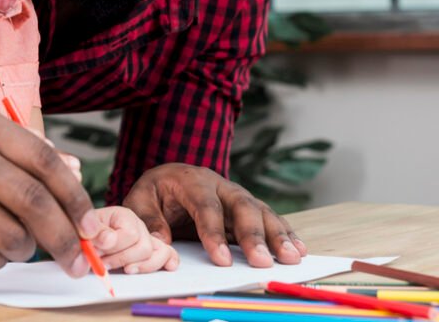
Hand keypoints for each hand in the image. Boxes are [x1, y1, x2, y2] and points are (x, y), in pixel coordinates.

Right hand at [0, 102, 99, 276]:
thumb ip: (26, 149)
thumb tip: (75, 180)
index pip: (43, 160)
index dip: (74, 196)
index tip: (91, 224)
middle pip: (30, 201)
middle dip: (63, 236)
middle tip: (77, 259)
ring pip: (6, 234)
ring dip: (27, 249)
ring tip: (25, 245)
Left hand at [89, 206, 178, 273]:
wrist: (84, 238)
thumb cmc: (84, 234)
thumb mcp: (84, 230)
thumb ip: (95, 233)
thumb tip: (108, 240)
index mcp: (124, 215)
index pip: (130, 234)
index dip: (114, 248)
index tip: (97, 254)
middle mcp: (139, 225)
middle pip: (144, 247)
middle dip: (123, 259)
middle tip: (104, 265)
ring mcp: (147, 238)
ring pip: (160, 252)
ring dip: (142, 266)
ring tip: (126, 270)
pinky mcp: (152, 251)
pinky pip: (168, 253)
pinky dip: (168, 261)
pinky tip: (168, 267)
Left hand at [122, 163, 306, 267]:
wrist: (168, 177)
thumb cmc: (155, 191)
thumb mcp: (140, 199)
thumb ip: (148, 219)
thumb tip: (163, 242)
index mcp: (191, 180)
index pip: (206, 206)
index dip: (214, 233)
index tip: (222, 261)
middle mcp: (219, 184)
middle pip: (241, 206)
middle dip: (253, 235)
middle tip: (262, 262)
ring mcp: (236, 194)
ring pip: (260, 211)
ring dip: (277, 235)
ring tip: (290, 257)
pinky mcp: (246, 206)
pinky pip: (269, 217)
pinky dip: (285, 232)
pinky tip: (298, 247)